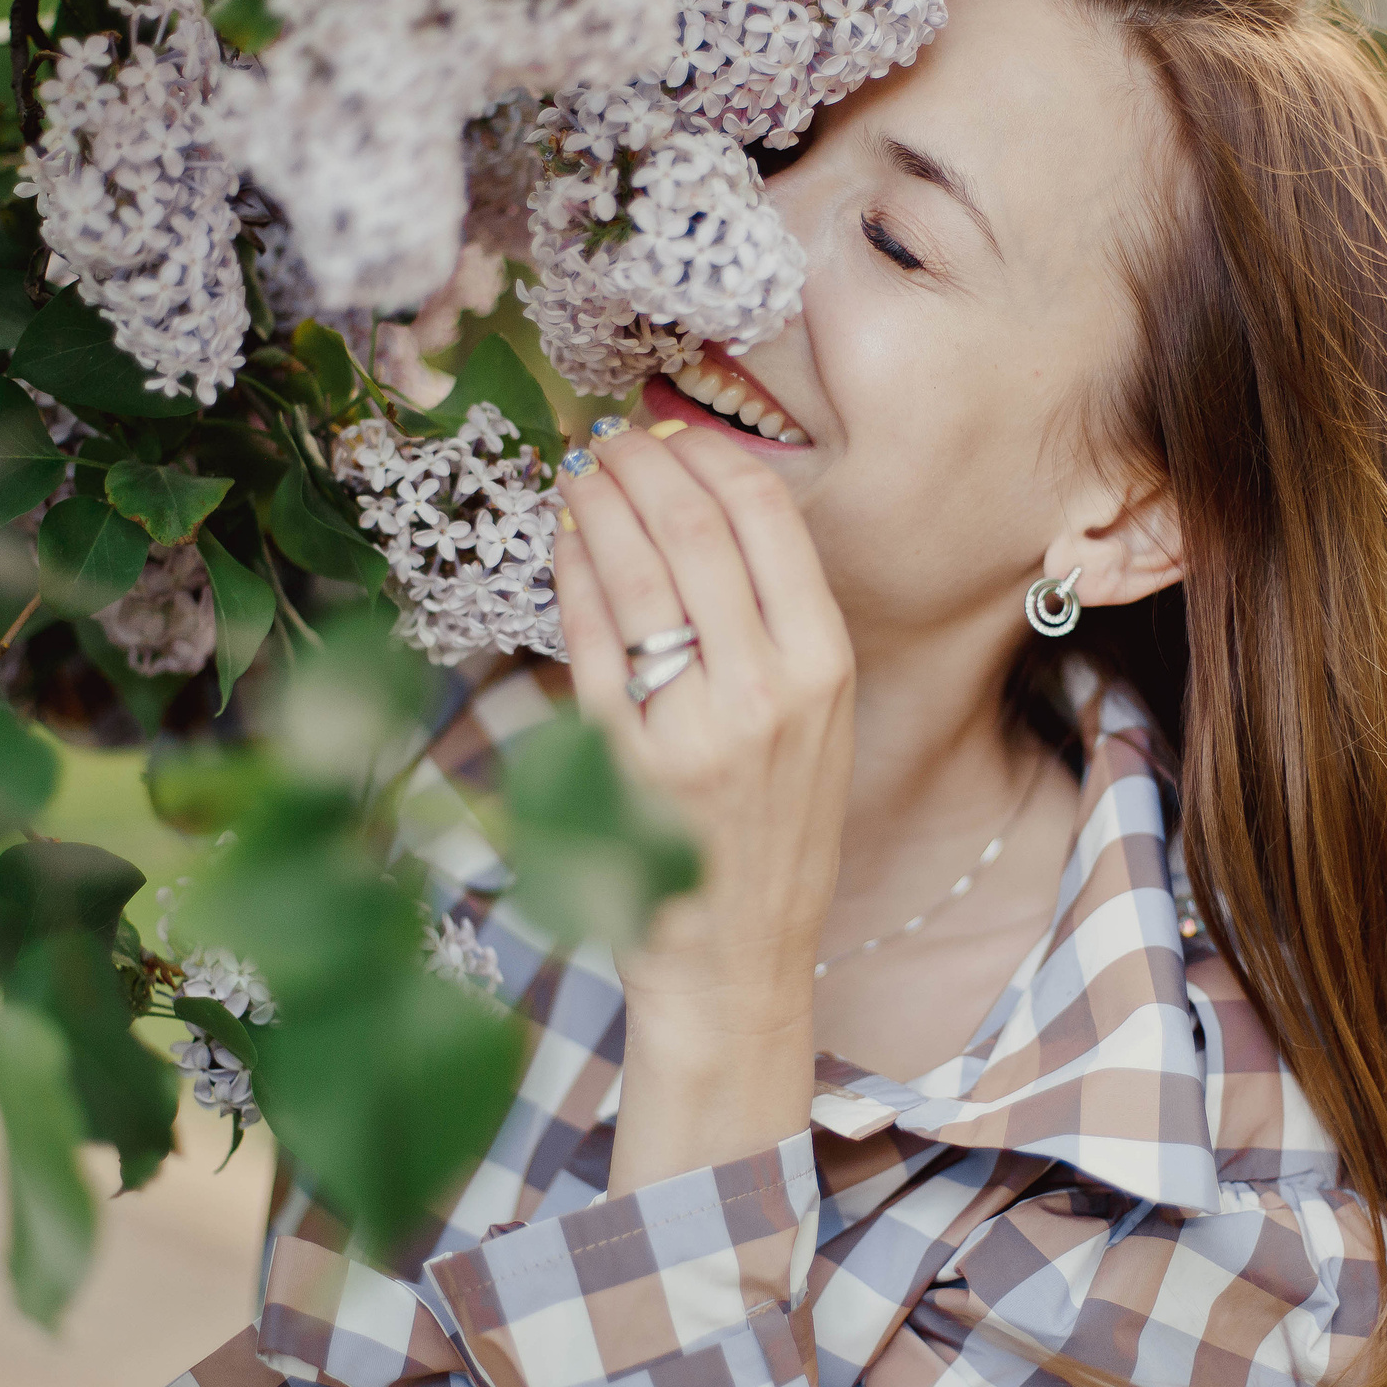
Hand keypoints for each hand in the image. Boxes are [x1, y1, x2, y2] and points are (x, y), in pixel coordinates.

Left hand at [550, 423, 855, 1191]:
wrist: (737, 954)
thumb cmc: (773, 831)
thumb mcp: (816, 721)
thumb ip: (778, 623)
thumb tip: (706, 505)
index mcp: (824, 667)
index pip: (765, 516)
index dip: (706, 453)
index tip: (672, 432)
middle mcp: (765, 688)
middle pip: (692, 525)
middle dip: (641, 462)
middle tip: (610, 439)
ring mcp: (690, 724)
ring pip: (635, 568)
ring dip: (598, 502)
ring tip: (581, 473)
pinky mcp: (621, 758)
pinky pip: (587, 636)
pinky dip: (570, 573)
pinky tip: (562, 541)